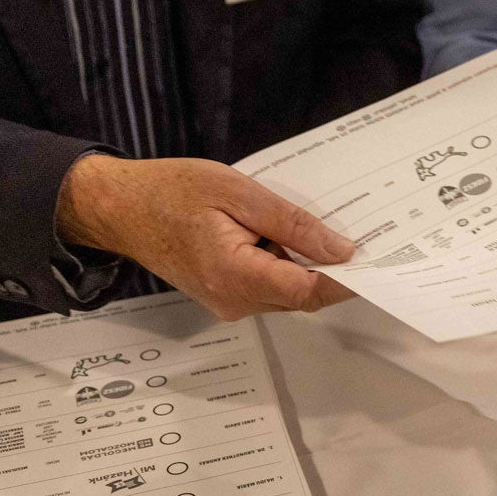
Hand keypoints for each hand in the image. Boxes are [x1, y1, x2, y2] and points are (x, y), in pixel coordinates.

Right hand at [56, 155, 356, 320]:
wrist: (120, 207)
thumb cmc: (172, 192)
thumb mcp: (238, 193)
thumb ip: (292, 225)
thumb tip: (340, 250)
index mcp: (236, 276)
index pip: (311, 290)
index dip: (348, 277)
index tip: (377, 257)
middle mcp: (234, 301)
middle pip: (304, 297)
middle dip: (334, 272)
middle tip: (362, 237)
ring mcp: (228, 303)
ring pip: (289, 294)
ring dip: (309, 268)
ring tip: (324, 229)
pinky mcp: (225, 296)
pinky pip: (270, 288)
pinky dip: (288, 267)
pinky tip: (291, 237)